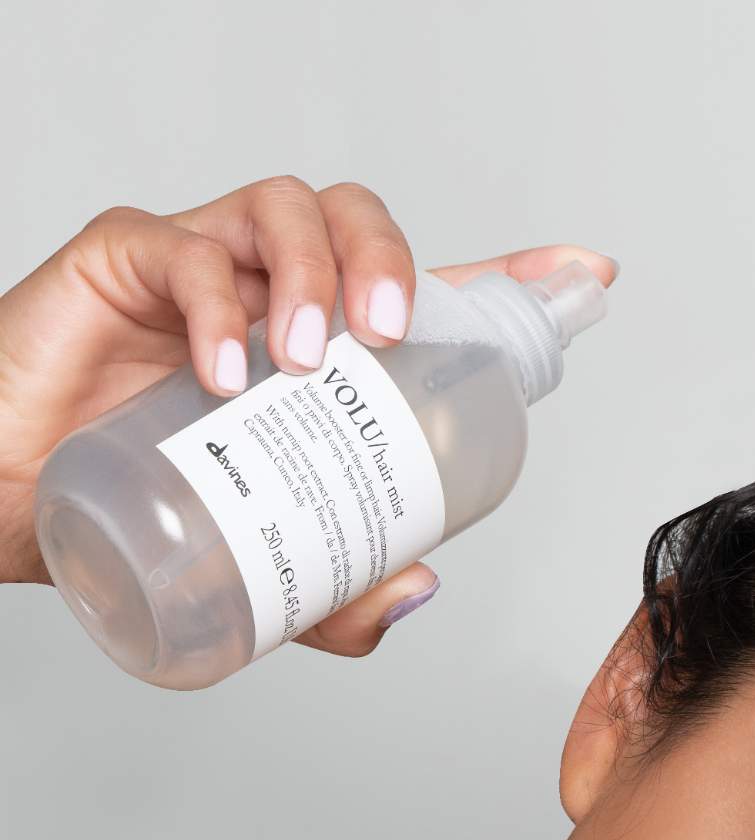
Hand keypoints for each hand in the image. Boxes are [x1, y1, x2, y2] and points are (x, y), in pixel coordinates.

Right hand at [0, 174, 617, 654]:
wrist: (18, 514)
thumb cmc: (146, 517)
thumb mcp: (263, 569)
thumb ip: (339, 596)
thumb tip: (418, 588)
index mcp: (326, 356)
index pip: (429, 296)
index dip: (508, 278)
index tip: (581, 275)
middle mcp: (274, 298)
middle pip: (363, 227)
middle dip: (400, 264)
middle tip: (399, 340)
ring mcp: (203, 270)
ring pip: (288, 211)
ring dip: (320, 272)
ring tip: (314, 356)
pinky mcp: (126, 262)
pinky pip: (181, 248)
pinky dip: (215, 302)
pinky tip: (226, 370)